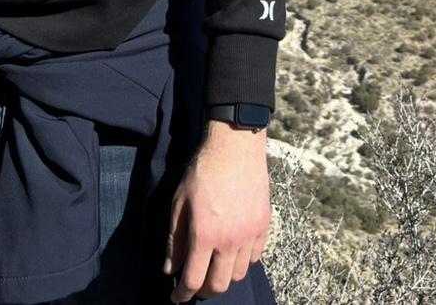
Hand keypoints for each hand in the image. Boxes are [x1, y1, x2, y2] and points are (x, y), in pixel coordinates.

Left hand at [164, 121, 270, 300]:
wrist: (236, 145)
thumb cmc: (204, 170)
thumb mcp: (180, 202)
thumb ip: (175, 239)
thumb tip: (171, 269)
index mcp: (205, 235)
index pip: (193, 280)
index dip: (182, 295)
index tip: (177, 298)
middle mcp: (230, 240)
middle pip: (218, 285)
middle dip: (203, 290)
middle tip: (195, 283)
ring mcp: (250, 234)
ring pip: (238, 274)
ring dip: (224, 277)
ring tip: (214, 267)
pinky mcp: (263, 224)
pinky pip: (255, 257)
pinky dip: (242, 262)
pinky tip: (232, 252)